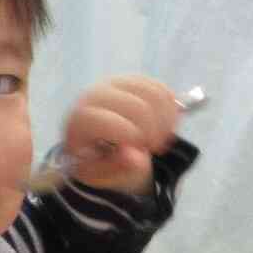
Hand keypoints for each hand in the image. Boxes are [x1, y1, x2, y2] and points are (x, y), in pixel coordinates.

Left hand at [57, 75, 184, 194]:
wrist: (92, 139)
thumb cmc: (93, 158)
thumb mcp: (100, 172)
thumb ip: (116, 167)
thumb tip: (136, 158)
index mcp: (81, 119)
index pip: (111, 122)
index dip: (133, 138)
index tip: (143, 152)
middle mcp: (96, 95)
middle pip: (139, 108)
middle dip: (154, 132)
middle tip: (155, 148)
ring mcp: (115, 84)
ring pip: (154, 95)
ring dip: (167, 121)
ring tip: (162, 139)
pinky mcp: (133, 80)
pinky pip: (161, 89)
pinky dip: (171, 109)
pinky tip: (165, 127)